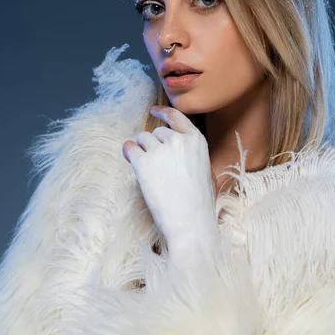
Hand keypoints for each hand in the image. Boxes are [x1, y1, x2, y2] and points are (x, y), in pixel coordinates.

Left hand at [122, 105, 218, 259]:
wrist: (191, 223)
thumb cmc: (200, 204)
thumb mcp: (206, 171)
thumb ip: (192, 155)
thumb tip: (176, 151)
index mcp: (196, 141)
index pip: (177, 117)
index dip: (163, 113)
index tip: (154, 111)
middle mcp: (178, 140)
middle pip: (157, 132)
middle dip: (153, 144)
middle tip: (155, 163)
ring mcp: (160, 150)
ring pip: (142, 139)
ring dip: (142, 150)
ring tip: (149, 170)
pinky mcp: (143, 163)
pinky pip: (129, 148)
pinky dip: (128, 152)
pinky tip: (130, 159)